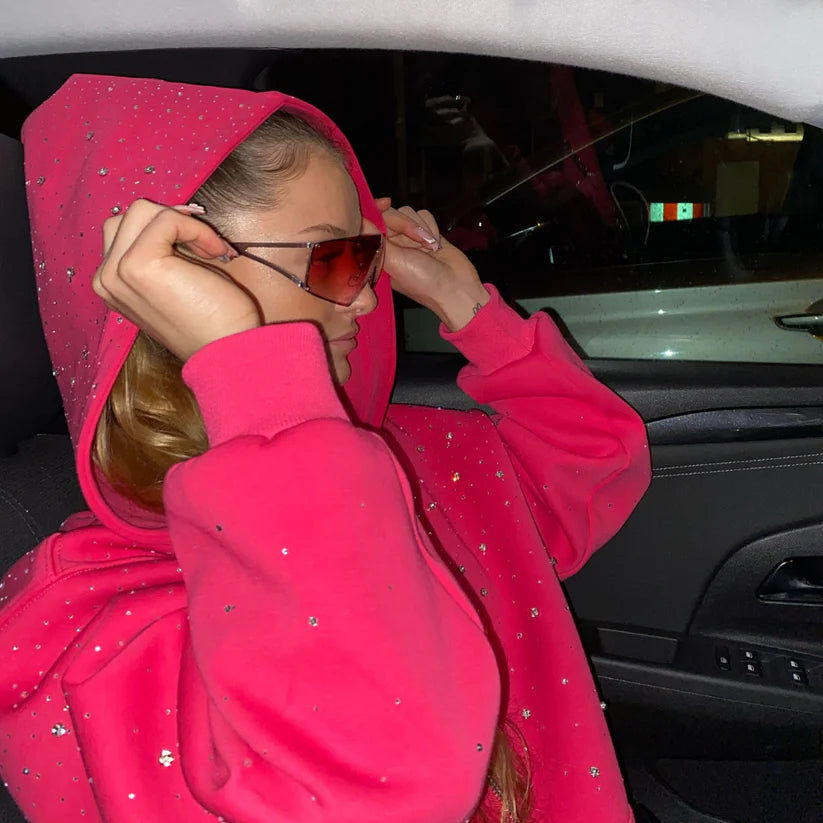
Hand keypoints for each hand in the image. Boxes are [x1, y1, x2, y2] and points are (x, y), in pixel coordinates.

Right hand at [93, 200, 260, 360]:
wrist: (227, 351)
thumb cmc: (213, 321)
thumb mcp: (177, 279)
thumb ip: (162, 251)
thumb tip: (172, 213)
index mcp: (112, 284)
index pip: (127, 230)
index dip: (167, 228)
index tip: (201, 243)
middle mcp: (106, 279)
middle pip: (129, 215)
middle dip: (172, 221)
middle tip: (208, 245)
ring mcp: (116, 272)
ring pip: (141, 211)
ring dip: (184, 223)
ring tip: (211, 250)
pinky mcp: (136, 265)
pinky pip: (166, 219)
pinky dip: (196, 229)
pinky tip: (216, 252)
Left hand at [370, 198, 489, 330]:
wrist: (456, 287)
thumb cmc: (423, 282)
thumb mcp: (395, 262)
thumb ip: (377, 240)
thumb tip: (360, 222)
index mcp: (382, 252)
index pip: (374, 223)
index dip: (377, 210)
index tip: (385, 203)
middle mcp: (394, 244)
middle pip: (392, 215)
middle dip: (407, 223)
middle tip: (419, 238)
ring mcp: (411, 238)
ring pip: (409, 213)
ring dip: (422, 227)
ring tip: (430, 247)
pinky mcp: (428, 233)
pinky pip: (425, 216)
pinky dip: (432, 227)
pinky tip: (436, 244)